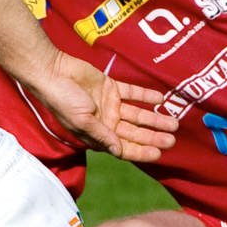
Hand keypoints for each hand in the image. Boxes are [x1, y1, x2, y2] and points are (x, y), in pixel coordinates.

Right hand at [37, 52, 179, 163]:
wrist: (53, 72)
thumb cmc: (62, 100)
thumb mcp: (82, 122)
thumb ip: (102, 136)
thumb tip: (119, 151)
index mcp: (98, 135)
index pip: (123, 148)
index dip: (140, 152)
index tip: (158, 154)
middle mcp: (106, 122)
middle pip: (134, 132)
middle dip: (153, 137)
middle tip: (172, 140)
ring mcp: (109, 104)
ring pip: (137, 114)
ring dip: (154, 119)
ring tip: (173, 122)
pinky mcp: (111, 87)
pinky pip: (132, 93)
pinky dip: (146, 96)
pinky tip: (160, 99)